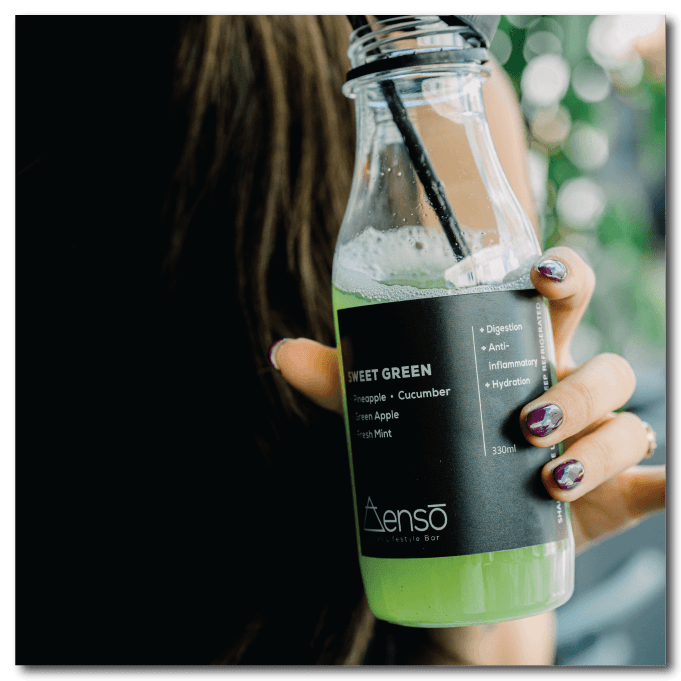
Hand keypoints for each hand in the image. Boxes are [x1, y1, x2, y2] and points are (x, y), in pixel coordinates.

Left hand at [271, 246, 664, 553]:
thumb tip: (282, 352)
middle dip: (581, 382)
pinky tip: (664, 489)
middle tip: (528, 418)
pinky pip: (655, 481)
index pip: (558, 296)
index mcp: (516, 356)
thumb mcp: (387, 420)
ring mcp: (592, 443)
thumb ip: (341, 386)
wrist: (461, 544)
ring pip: (626, 418)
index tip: (536, 277)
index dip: (562, 273)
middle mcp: (564, 390)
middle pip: (606, 360)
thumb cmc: (431, 459)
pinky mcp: (611, 496)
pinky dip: (666, 483)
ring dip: (598, 443)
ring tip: (546, 479)